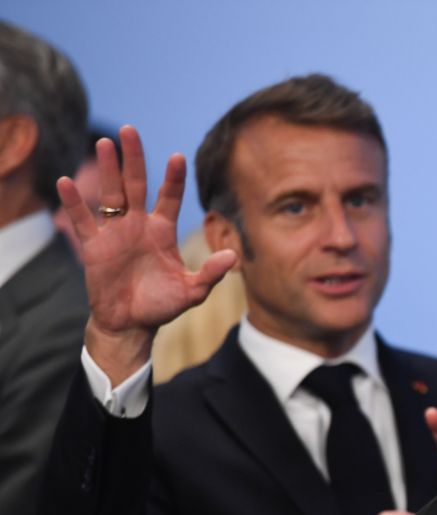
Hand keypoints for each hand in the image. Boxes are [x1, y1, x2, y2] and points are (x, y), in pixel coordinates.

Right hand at [57, 125, 235, 381]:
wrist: (131, 323)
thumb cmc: (162, 305)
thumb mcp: (192, 291)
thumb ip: (211, 273)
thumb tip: (233, 256)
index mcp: (163, 231)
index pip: (170, 197)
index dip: (173, 178)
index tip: (177, 156)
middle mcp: (139, 226)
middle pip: (136, 185)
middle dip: (133, 159)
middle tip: (129, 130)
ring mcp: (115, 233)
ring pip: (110, 195)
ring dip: (107, 170)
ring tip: (104, 143)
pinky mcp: (94, 247)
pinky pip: (83, 221)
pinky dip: (74, 203)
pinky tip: (65, 182)